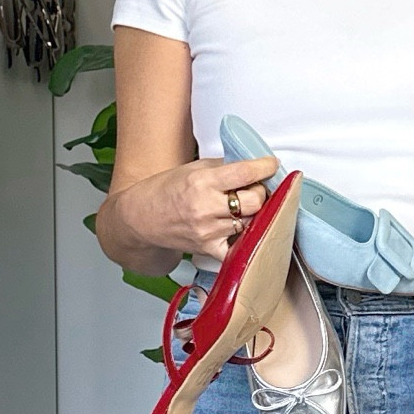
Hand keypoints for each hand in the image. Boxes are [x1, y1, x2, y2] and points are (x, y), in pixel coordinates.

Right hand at [111, 154, 277, 262]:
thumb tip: (251, 165)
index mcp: (202, 182)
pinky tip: (241, 229)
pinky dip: (244, 238)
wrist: (142, 219)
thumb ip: (222, 167)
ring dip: (254, 213)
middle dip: (262, 192)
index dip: (265, 167)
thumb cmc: (165, 191)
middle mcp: (206, 208)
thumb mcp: (192, 168)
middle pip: (255, 201)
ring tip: (246, 206)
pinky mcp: (209, 249)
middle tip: (256, 188)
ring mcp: (209, 232)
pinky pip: (238, 247)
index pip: (245, 173)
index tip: (271, 164)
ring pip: (251, 222)